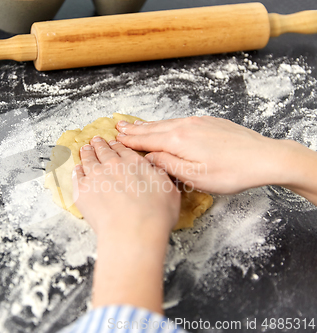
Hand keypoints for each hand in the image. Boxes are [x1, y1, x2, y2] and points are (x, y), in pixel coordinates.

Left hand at [73, 136, 179, 236]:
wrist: (133, 231)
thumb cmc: (155, 216)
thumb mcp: (169, 190)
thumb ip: (159, 174)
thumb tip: (154, 167)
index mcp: (134, 163)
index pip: (123, 150)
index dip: (117, 146)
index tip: (113, 143)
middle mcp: (113, 165)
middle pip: (104, 151)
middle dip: (100, 145)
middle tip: (96, 140)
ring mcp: (95, 176)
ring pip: (88, 159)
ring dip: (87, 153)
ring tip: (85, 149)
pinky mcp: (82, 190)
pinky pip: (76, 175)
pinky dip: (77, 170)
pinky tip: (77, 169)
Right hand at [116, 116, 294, 193]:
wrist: (264, 157)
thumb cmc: (231, 172)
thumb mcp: (195, 177)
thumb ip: (168, 165)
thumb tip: (149, 157)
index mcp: (178, 141)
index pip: (146, 140)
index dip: (129, 140)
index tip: (115, 137)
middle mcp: (185, 127)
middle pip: (153, 128)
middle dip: (134, 129)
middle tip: (118, 127)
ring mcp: (198, 122)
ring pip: (166, 123)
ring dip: (148, 125)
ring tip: (134, 125)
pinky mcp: (209, 122)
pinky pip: (179, 121)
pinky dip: (165, 124)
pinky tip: (164, 126)